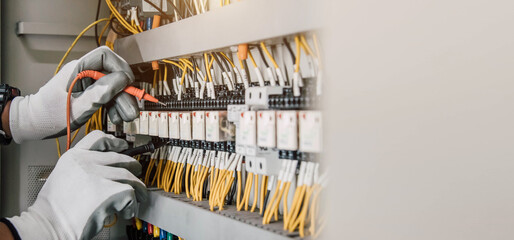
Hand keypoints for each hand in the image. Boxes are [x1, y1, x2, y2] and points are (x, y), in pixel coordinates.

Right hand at [7, 131, 146, 239]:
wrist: (49, 225)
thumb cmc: (54, 208)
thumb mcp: (64, 176)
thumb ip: (83, 168)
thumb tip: (107, 170)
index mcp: (74, 156)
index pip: (98, 138)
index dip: (114, 142)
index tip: (123, 146)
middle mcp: (87, 162)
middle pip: (120, 158)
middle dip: (132, 168)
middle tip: (136, 176)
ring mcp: (98, 175)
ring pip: (130, 177)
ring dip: (137, 189)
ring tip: (137, 199)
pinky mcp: (109, 191)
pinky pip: (131, 193)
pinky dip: (132, 205)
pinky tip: (126, 212)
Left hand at [8, 46, 138, 142]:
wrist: (35, 124)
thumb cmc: (49, 115)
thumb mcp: (78, 106)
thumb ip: (100, 93)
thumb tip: (122, 80)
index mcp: (78, 69)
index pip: (105, 56)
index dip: (120, 68)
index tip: (128, 84)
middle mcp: (85, 73)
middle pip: (114, 74)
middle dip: (125, 92)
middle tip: (132, 111)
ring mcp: (88, 83)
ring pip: (114, 87)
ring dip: (123, 102)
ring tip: (126, 118)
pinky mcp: (90, 93)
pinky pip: (108, 96)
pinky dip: (115, 106)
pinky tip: (116, 117)